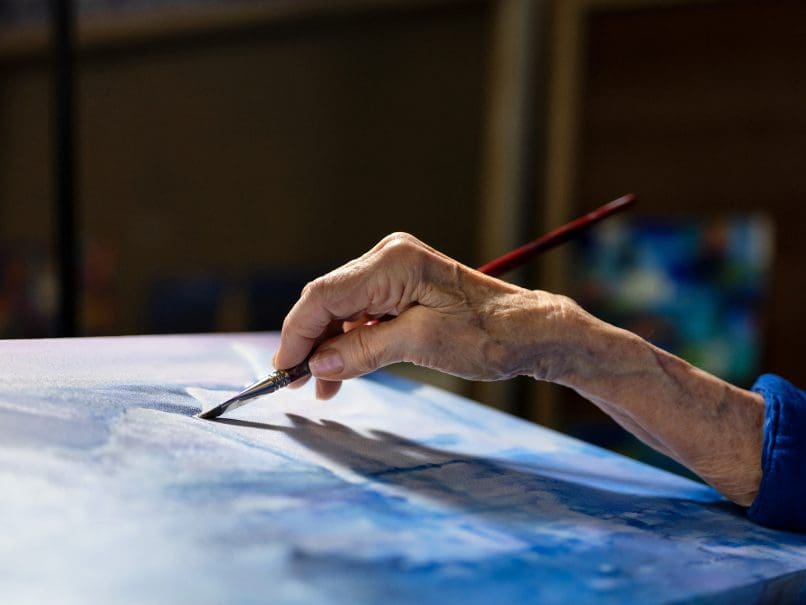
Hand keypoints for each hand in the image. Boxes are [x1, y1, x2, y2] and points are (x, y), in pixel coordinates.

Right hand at [273, 233, 576, 399]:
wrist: (529, 331)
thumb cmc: (486, 335)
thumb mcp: (421, 344)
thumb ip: (363, 351)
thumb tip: (315, 363)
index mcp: (393, 263)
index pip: (324, 295)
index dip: (297, 333)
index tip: (282, 369)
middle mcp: (389, 259)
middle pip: (328, 300)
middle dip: (309, 342)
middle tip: (296, 383)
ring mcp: (395, 272)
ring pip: (342, 310)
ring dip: (328, 347)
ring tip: (321, 387)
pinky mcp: (402, 289)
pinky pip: (361, 314)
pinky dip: (349, 342)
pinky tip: (342, 369)